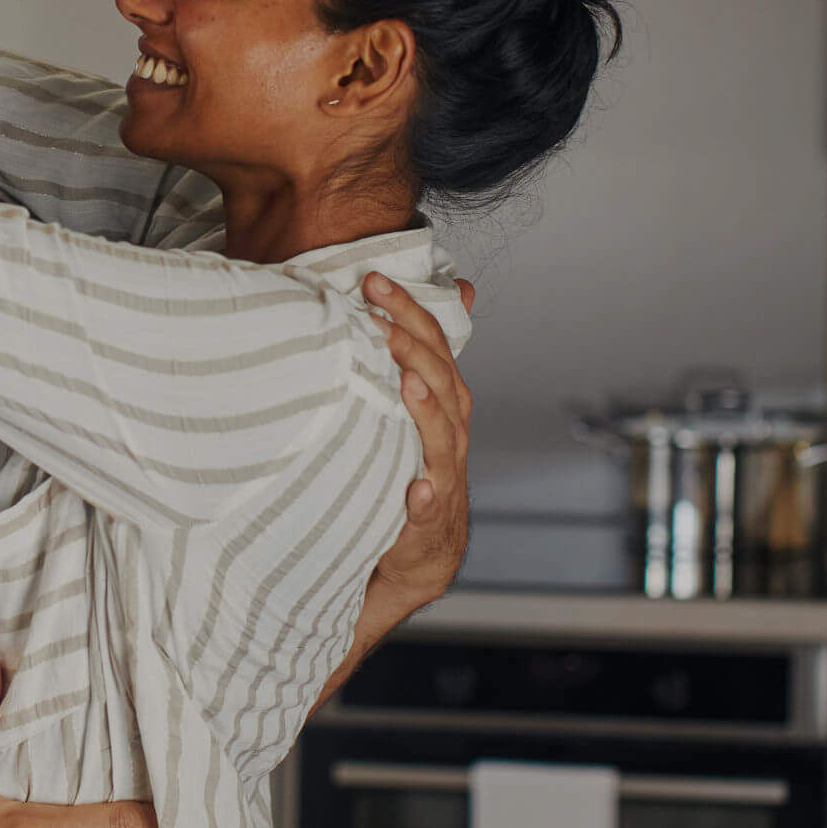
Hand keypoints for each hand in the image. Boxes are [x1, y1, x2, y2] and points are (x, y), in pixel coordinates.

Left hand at [365, 274, 476, 609]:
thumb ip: (422, 352)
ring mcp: (442, 474)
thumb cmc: (414, 463)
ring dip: (428, 411)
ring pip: (442, 436)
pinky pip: (429, 507)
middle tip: (378, 316)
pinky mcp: (428, 518)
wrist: (423, 548)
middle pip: (439, 380)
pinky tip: (417, 490)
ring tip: (409, 385)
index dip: (409, 310)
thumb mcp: (415, 405)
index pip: (432, 345)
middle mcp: (451, 431)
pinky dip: (425, 497)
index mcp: (445, 400)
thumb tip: (453, 289)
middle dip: (410, 345)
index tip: (373, 280)